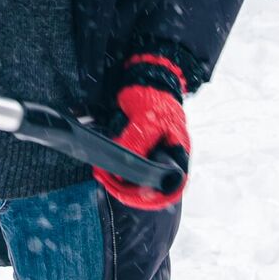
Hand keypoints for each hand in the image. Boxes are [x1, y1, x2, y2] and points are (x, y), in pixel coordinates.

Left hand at [92, 58, 189, 209]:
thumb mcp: (147, 121)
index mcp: (178, 157)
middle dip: (127, 189)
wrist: (145, 81)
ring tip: (100, 173)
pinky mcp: (137, 152)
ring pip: (135, 180)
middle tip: (106, 180)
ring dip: (117, 181)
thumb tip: (123, 173)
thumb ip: (137, 144)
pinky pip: (126, 168)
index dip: (152, 198)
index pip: (170, 188)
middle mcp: (166, 161)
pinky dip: (114, 171)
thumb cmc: (155, 98)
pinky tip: (101, 168)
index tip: (130, 194)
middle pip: (149, 188)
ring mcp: (151, 157)